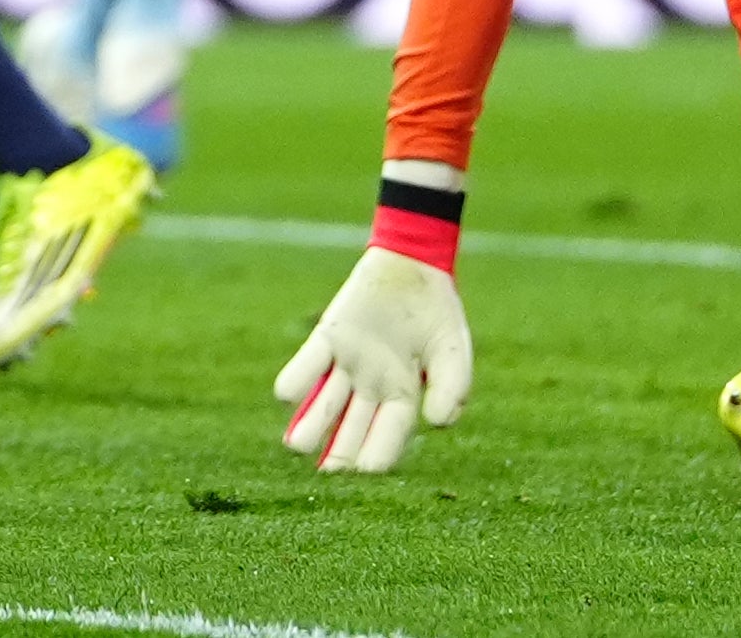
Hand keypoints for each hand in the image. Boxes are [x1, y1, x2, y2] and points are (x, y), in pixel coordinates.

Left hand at [277, 246, 471, 474]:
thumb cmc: (438, 311)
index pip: (389, 435)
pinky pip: (310, 362)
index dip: (378, 456)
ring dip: (311, 424)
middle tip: (325, 475)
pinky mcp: (329, 337)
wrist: (412, 265)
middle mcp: (372, 386)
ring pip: (326, 402)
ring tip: (296, 446)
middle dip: (339, 453)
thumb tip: (438, 424)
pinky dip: (298, 378)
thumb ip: (452, 387)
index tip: (366, 474)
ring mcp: (348, 363)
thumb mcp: (453, 351)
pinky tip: (286, 396)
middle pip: (353, 428)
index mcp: (403, 395)